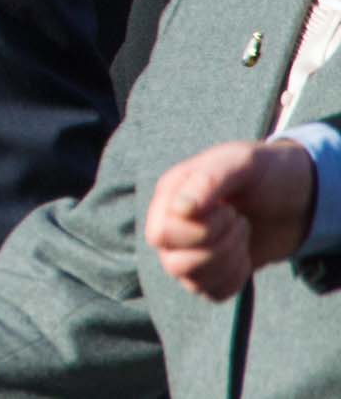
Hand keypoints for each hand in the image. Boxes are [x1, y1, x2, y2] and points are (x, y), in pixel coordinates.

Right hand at [144, 139, 315, 299]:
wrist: (296, 195)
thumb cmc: (264, 172)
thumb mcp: (239, 163)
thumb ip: (207, 181)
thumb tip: (179, 210)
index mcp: (170, 195)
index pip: (162, 234)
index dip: (200, 230)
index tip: (228, 207)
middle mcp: (171, 225)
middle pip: (172, 263)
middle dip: (217, 248)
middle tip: (239, 221)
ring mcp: (188, 251)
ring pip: (191, 280)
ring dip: (228, 261)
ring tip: (243, 234)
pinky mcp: (211, 273)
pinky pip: (212, 293)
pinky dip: (234, 278)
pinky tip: (244, 254)